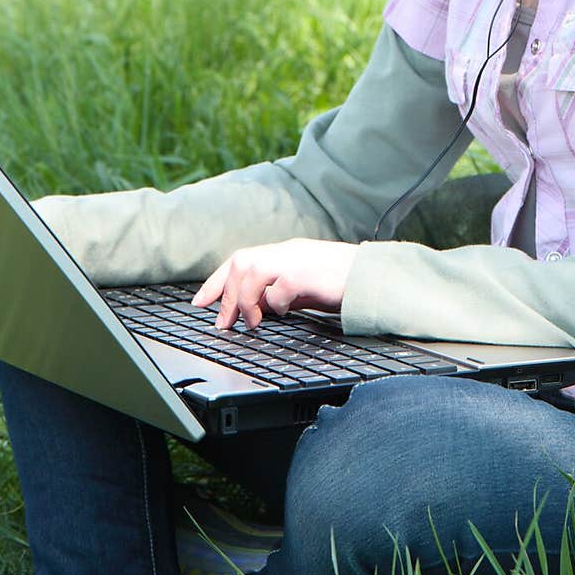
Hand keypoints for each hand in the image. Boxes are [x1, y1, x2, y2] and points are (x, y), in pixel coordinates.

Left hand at [192, 238, 357, 331]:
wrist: (373, 278)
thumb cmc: (341, 284)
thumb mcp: (304, 287)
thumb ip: (279, 293)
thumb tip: (256, 309)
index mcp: (285, 253)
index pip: (241, 259)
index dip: (217, 281)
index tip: (201, 303)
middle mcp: (288, 252)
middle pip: (241, 262)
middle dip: (225, 293)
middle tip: (223, 322)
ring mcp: (298, 260)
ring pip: (253, 270)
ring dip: (245, 299)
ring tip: (250, 322)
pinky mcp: (310, 275)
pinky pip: (280, 287)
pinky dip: (275, 303)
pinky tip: (281, 314)